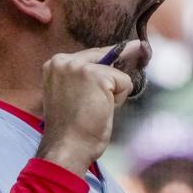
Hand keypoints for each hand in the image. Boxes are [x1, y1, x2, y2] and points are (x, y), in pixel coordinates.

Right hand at [37, 41, 141, 174]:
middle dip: (116, 67)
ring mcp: (79, 67)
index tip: (131, 45)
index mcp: (54, 65)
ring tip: (96, 112)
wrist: (68, 147)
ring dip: (112, 95)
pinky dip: (119, 100)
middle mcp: (64, 60)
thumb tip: (111, 72)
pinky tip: (103, 111)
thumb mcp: (71, 97)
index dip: (107, 59)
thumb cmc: (71, 131)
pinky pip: (124, 82)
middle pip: (104, 56)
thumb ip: (83, 81)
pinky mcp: (96, 76)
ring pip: (114, 73)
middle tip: (138, 50)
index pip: (88, 56)